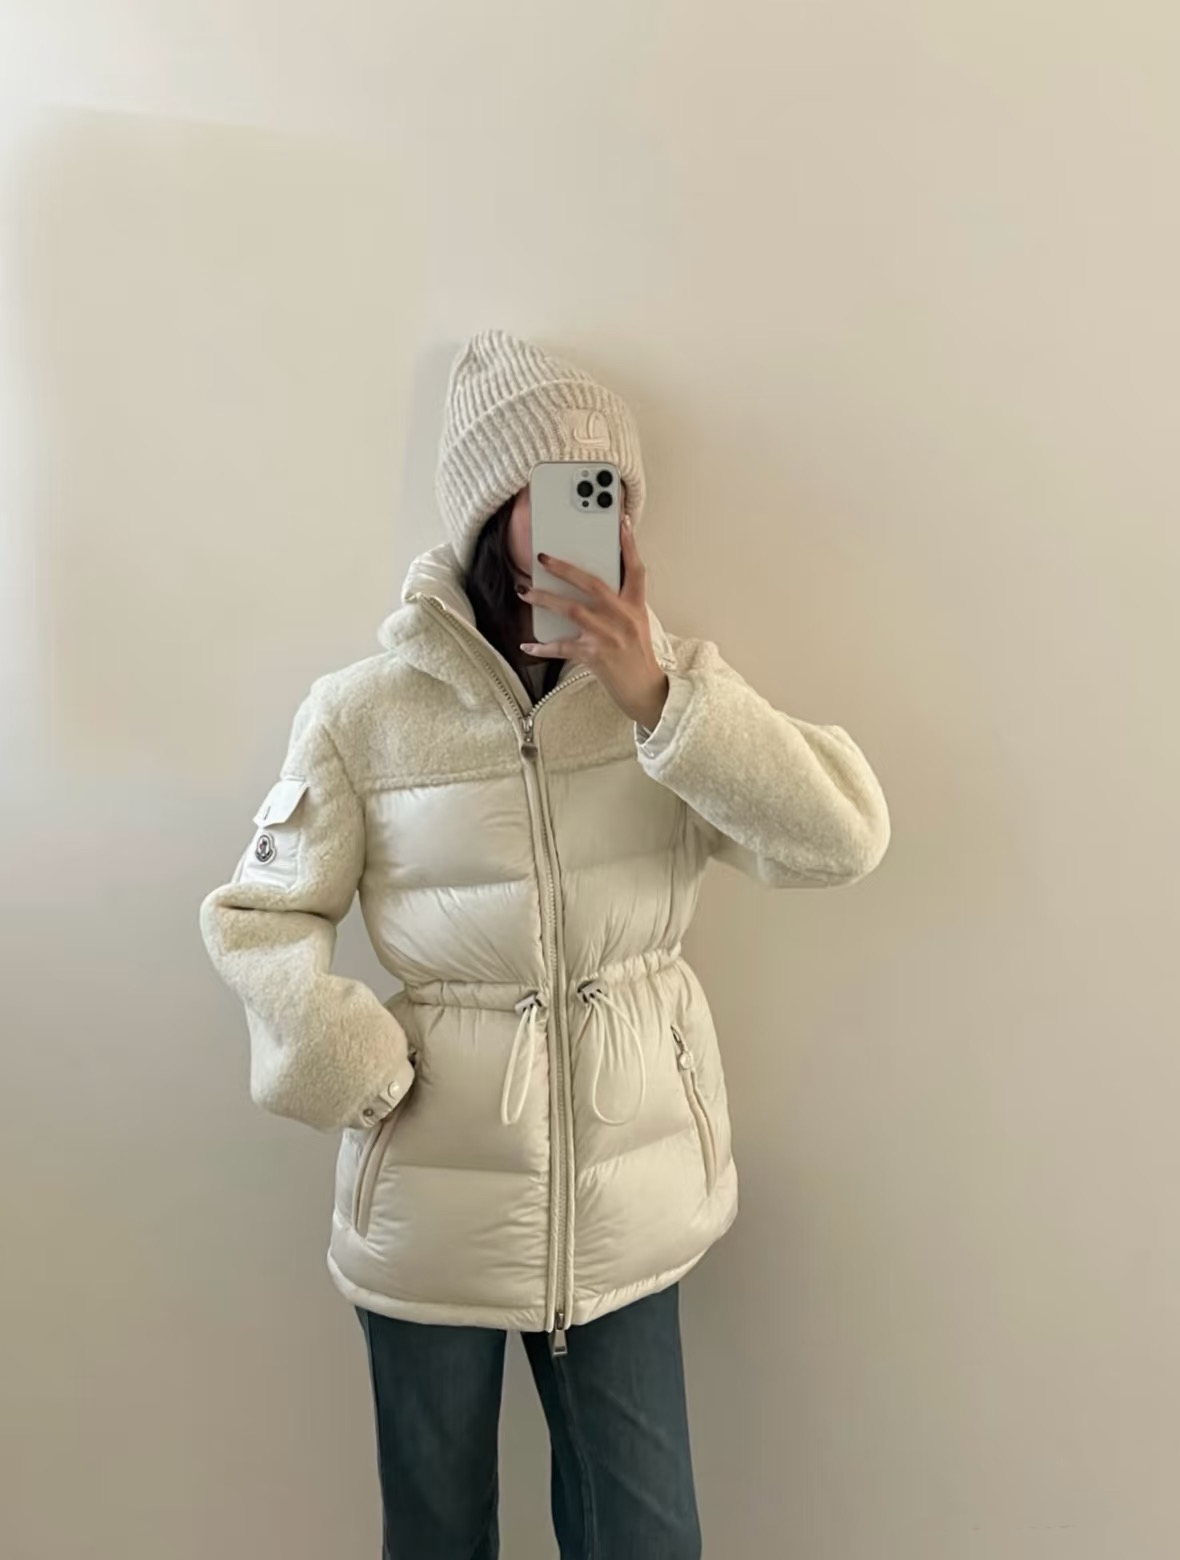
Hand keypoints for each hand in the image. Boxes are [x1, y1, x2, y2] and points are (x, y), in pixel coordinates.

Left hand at [519, 516, 669, 731]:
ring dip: (545, 599)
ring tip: (525, 592)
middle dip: (565, 569)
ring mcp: (608, 636)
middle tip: (543, 558)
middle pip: (592, 584)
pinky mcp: (594, 655)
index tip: (621, 522)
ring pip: (572, 609)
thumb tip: (592, 588)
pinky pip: (562, 647)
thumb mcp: (637, 625)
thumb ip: (620, 605)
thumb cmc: (638, 658)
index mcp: (635, 607)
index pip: (636, 570)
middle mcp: (622, 617)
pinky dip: (543, 646)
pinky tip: (528, 645)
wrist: (646, 692)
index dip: (629, 545)